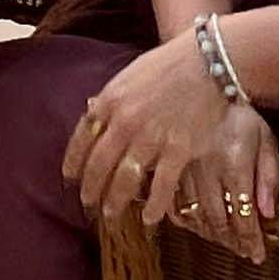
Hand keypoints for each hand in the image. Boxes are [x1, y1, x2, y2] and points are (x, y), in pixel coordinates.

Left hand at [65, 31, 275, 247]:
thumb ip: (111, 97)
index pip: (82, 138)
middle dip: (90, 190)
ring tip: (110, 217)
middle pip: (99, 165)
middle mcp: (126, 122)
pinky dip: (154, 206)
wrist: (209, 60)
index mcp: (110, 100)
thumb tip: (92, 111)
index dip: (73, 162)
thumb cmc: (169, 63)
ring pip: (125, 180)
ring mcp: (152, 138)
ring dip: (115, 203)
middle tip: (86, 205)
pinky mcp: (179, 149)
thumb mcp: (129, 74)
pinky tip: (148, 219)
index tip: (69, 178)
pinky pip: (162, 186)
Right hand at [169, 100, 278, 260]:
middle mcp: (208, 172)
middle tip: (239, 251)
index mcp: (234, 166)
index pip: (244, 216)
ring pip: (194, 215)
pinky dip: (180, 217)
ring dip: (208, 233)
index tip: (256, 256)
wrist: (203, 77)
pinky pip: (170, 201)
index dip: (250, 240)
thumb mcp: (264, 135)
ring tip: (220, 241)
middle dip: (230, 241)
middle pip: (218, 221)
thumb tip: (268, 213)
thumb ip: (269, 174)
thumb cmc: (240, 110)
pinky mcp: (166, 162)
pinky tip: (189, 222)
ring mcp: (183, 168)